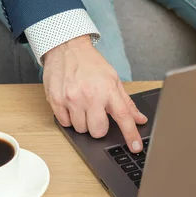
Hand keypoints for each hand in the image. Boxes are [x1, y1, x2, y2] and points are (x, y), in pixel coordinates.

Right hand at [42, 35, 147, 152]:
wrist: (67, 48)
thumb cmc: (91, 64)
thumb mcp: (113, 79)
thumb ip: (126, 102)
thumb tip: (139, 119)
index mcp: (108, 90)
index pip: (123, 117)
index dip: (131, 135)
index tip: (135, 147)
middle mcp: (90, 95)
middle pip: (98, 131)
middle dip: (99, 127)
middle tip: (97, 113)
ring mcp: (72, 99)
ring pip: (81, 130)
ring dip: (83, 122)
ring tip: (83, 105)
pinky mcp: (56, 101)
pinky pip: (65, 123)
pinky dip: (69, 118)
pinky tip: (71, 104)